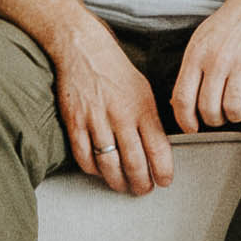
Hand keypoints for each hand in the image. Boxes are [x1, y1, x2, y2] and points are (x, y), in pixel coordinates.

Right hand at [54, 27, 175, 194]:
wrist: (83, 50)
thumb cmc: (116, 70)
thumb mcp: (143, 90)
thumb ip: (151, 118)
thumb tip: (161, 145)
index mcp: (142, 108)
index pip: (158, 149)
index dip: (163, 171)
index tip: (165, 181)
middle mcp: (121, 116)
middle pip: (134, 162)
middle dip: (142, 183)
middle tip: (144, 189)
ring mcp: (96, 121)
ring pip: (109, 165)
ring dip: (118, 181)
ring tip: (123, 185)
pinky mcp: (75, 123)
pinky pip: (84, 157)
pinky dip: (93, 169)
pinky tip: (100, 171)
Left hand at [172, 0, 240, 131]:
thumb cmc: (229, 24)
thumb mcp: (200, 41)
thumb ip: (190, 71)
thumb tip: (180, 104)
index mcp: (197, 55)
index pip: (183, 99)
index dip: (186, 121)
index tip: (192, 128)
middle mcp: (217, 60)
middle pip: (209, 109)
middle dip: (214, 121)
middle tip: (220, 117)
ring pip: (233, 110)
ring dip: (236, 116)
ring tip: (237, 108)